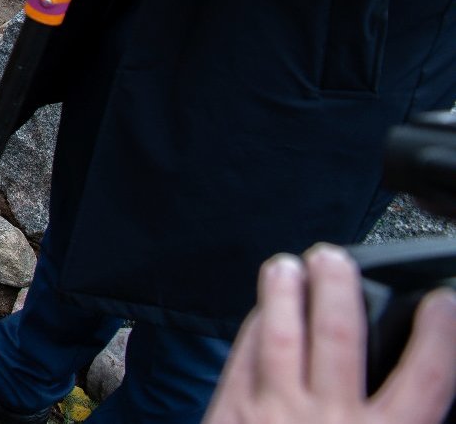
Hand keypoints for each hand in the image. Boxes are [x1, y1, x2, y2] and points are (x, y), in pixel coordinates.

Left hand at [202, 245, 455, 423]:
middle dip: (337, 287)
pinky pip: (242, 360)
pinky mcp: (230, 416)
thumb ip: (402, 417)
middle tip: (333, 257)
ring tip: (287, 264)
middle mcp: (328, 421)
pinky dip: (253, 330)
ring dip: (283, 294)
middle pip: (338, 335)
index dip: (440, 335)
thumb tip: (417, 383)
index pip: (425, 377)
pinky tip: (260, 312)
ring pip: (280, 336)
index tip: (442, 301)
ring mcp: (274, 414)